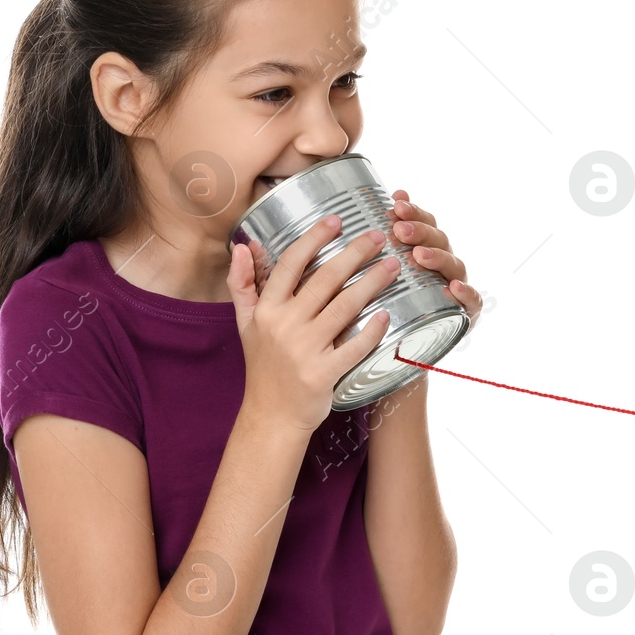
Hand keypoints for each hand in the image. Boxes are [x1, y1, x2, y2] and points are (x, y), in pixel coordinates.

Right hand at [228, 218, 399, 431]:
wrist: (271, 415)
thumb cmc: (264, 365)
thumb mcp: (246, 323)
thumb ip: (243, 284)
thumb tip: (241, 245)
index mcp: (267, 309)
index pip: (291, 264)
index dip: (314, 238)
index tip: (337, 220)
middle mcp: (284, 325)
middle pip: (325, 279)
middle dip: (355, 253)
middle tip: (379, 237)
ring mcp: (304, 350)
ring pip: (344, 307)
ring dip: (372, 283)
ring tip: (393, 267)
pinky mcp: (323, 373)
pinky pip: (354, 346)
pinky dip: (372, 330)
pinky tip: (387, 314)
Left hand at [386, 191, 483, 332]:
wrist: (411, 345)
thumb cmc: (398, 302)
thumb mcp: (387, 269)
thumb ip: (395, 232)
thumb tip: (397, 193)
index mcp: (430, 250)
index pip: (426, 224)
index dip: (414, 212)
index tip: (396, 205)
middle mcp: (446, 265)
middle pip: (439, 241)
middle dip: (420, 232)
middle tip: (400, 230)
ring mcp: (458, 286)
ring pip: (453, 266)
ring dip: (437, 257)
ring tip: (419, 255)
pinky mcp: (468, 312)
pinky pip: (472, 300)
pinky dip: (465, 292)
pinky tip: (454, 287)